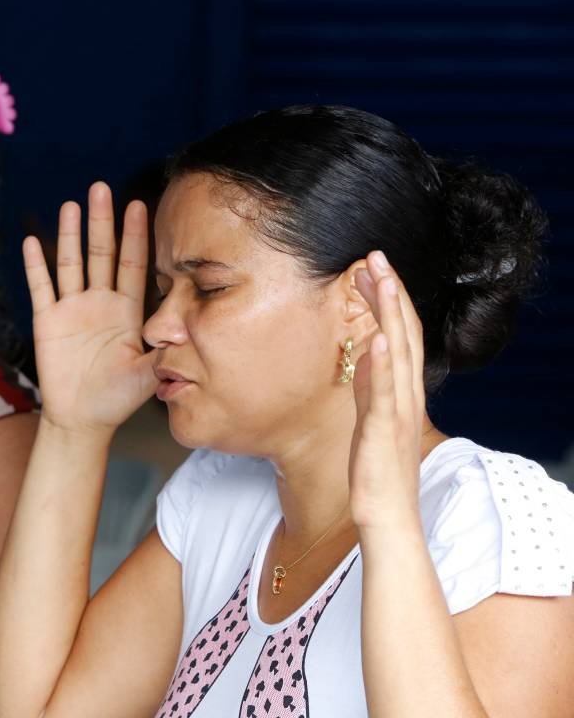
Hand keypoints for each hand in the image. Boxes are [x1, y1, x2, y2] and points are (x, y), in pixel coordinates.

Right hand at [23, 182, 157, 435]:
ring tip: (72, 205)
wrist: (83, 420)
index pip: (133, 264)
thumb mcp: (151, 373)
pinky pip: (41, 288)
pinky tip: (34, 241)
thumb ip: (166, 350)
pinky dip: (36, 265)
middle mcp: (100, 302)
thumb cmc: (119, 398)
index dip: (136, 236)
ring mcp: (72, 309)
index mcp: (128, 311)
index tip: (141, 205)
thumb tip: (190, 329)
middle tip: (101, 188)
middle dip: (102, 222)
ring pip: (71, 263)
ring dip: (71, 235)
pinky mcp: (48, 321)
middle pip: (101, 254)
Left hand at [348, 251, 427, 532]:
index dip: (390, 299)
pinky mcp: (383, 431)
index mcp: (403, 390)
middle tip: (375, 254)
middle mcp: (406, 394)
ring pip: (398, 352)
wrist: (387, 516)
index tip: (374, 266)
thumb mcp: (370, 416)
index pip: (401, 334)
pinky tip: (375, 336)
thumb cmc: (376, 470)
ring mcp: (397, 411)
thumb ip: (371, 383)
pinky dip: (382, 362)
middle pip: (403, 333)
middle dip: (390, 292)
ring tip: (380, 278)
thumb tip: (364, 351)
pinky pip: (385, 392)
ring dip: (390, 312)